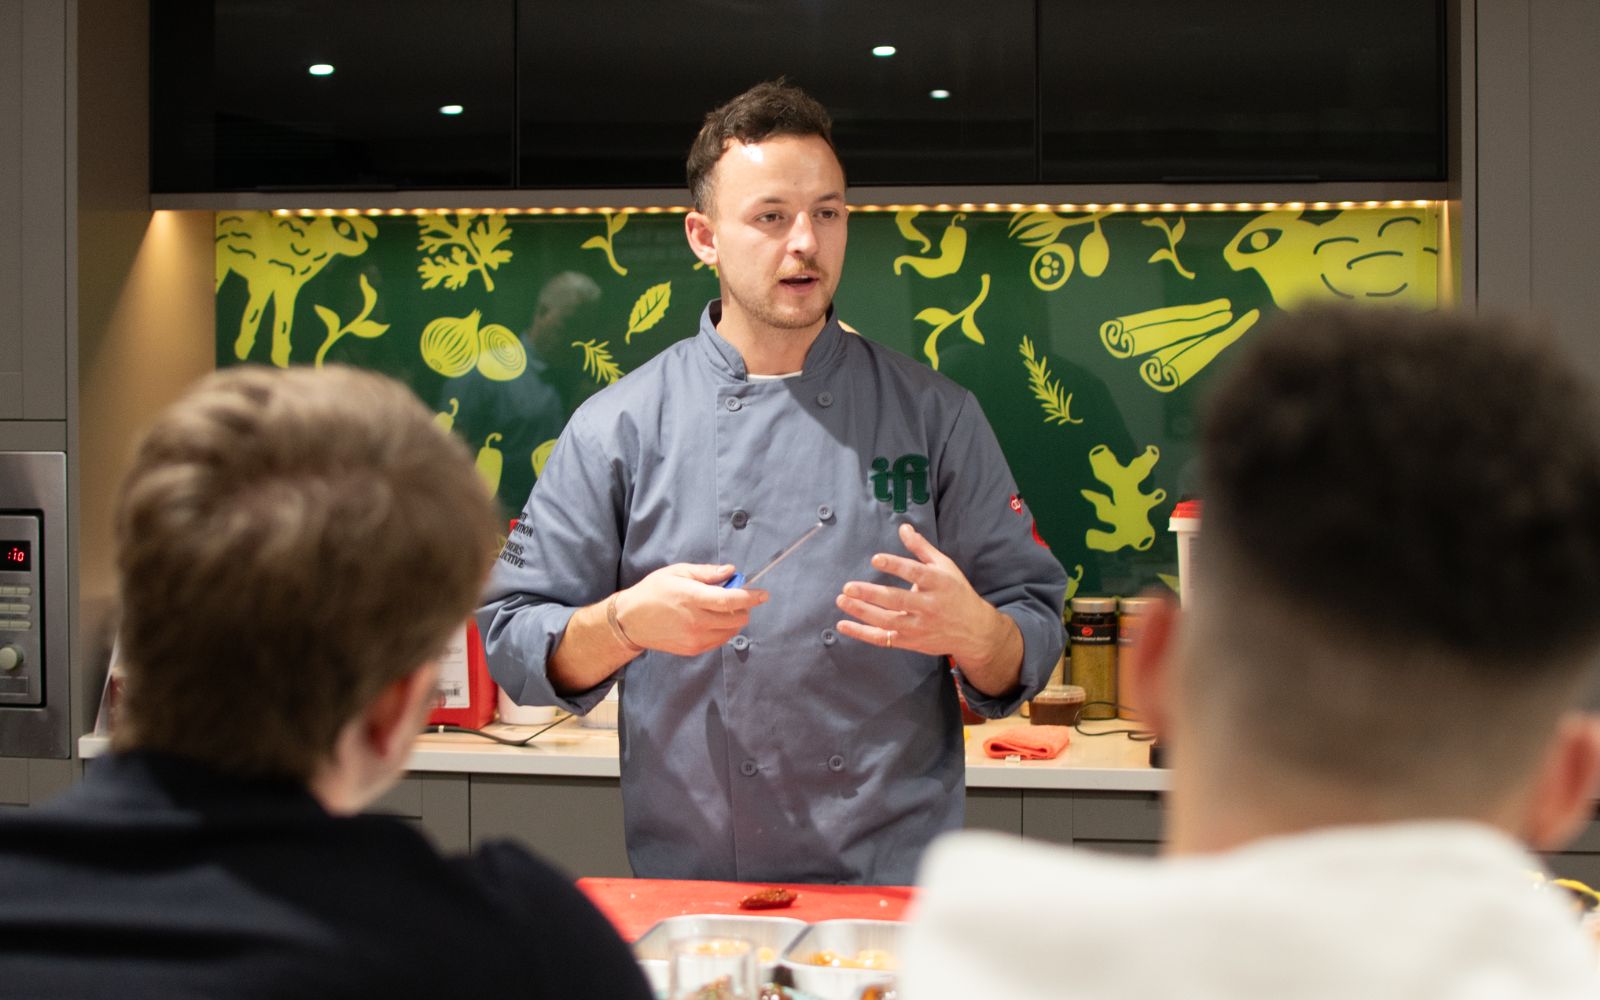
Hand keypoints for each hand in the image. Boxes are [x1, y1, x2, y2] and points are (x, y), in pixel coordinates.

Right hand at [615, 563, 767, 655]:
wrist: (631, 621)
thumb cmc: (653, 591)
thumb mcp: (677, 573)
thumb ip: (706, 573)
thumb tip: (731, 571)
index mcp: (693, 598)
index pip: (731, 600)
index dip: (751, 597)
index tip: (763, 594)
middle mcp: (697, 621)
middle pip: (737, 618)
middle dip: (742, 607)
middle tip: (732, 597)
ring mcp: (696, 638)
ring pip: (731, 631)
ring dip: (733, 619)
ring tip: (718, 609)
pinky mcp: (694, 649)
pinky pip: (720, 640)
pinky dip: (723, 630)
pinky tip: (710, 621)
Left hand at [835, 523, 1008, 664]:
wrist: (974, 631)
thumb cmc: (956, 592)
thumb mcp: (944, 566)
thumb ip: (921, 548)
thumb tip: (903, 526)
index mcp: (939, 583)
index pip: (916, 573)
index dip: (895, 566)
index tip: (875, 559)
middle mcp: (929, 606)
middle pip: (897, 600)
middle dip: (871, 594)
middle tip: (848, 586)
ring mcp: (920, 626)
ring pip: (887, 621)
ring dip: (862, 612)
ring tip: (842, 600)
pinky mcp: (911, 642)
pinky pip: (883, 639)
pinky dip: (862, 634)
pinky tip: (843, 625)